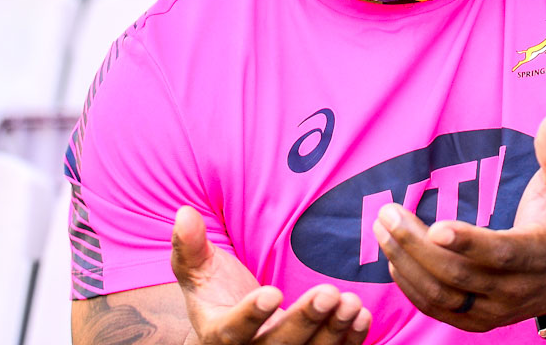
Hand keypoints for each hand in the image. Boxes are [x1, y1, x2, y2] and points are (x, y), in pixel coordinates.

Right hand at [171, 205, 372, 343]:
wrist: (236, 324)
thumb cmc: (216, 292)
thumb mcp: (198, 270)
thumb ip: (189, 246)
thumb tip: (184, 214)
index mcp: (218, 335)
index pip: (232, 333)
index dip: (251, 316)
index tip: (272, 293)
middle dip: (305, 321)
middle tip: (329, 293)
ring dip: (333, 331)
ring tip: (350, 302)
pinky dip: (349, 340)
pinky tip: (361, 317)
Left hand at [373, 116, 545, 332]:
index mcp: (537, 255)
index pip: (500, 254)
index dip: (468, 242)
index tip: (435, 226)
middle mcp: (516, 290)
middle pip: (458, 275)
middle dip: (417, 245)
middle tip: (388, 214)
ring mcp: (495, 310)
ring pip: (442, 295)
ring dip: (406, 264)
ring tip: (383, 230)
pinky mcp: (479, 320)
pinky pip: (438, 309)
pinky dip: (412, 286)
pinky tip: (394, 258)